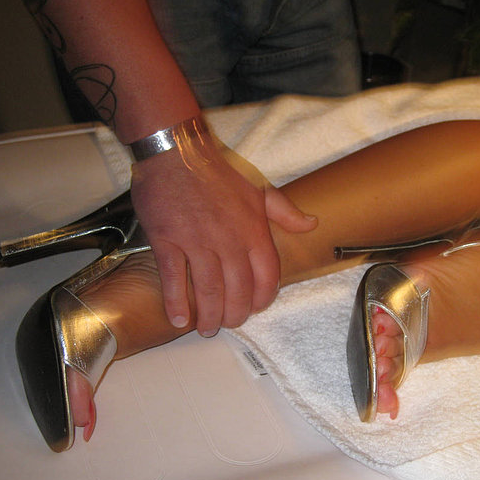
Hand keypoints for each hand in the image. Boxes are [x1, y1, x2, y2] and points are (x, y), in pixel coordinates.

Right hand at [130, 144, 315, 334]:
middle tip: (228, 323)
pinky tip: (179, 319)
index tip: (256, 308)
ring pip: (208, 290)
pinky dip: (176, 302)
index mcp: (253, 230)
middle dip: (235, 314)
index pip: (266, 276)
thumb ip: (285, 212)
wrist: (176, 151)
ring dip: (209, 315)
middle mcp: (228, 241)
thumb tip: (312, 224)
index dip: (263, 298)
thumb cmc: (218, 170)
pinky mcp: (167, 241)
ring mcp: (197, 242)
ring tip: (207, 328)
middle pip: (237, 290)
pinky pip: (173, 278)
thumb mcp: (259, 188)